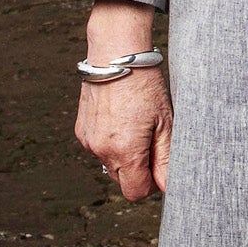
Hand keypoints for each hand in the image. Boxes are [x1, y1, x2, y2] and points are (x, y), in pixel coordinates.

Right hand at [75, 0, 170, 199]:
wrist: (116, 54)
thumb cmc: (144, 84)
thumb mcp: (164, 121)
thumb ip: (165, 158)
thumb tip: (166, 186)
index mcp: (124, 151)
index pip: (135, 192)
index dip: (150, 183)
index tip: (158, 164)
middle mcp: (101, 150)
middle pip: (122, 180)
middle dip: (137, 169)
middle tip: (150, 139)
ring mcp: (88, 140)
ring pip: (110, 163)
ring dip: (123, 154)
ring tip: (134, 124)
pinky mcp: (81, 130)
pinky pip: (98, 147)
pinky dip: (110, 140)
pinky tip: (120, 117)